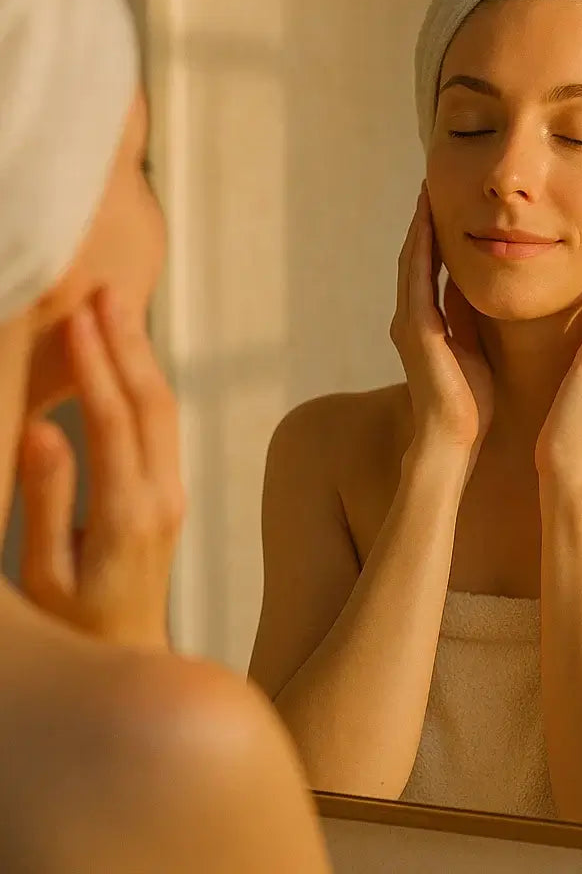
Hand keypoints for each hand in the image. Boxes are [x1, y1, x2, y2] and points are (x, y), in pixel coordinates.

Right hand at [17, 289, 183, 650]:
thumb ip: (49, 501)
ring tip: (117, 308)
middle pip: (152, 404)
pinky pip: (161, 426)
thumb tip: (45, 430)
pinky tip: (126, 356)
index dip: (96, 367)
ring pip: (164, 410)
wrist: (129, 654)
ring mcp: (173, 491)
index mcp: (129, 513)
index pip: (114, 423)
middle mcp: (162, 495)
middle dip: (129, 344)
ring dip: (141, 356)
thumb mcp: (46, 571)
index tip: (78, 318)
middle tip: (105, 291)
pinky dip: (143, 383)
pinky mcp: (170, 492)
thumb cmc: (75, 623)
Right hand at [390, 184, 493, 468]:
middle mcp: (410, 318)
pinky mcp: (416, 331)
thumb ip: (468, 317)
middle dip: (422, 222)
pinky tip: (428, 225)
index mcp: (425, 324)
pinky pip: (416, 280)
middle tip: (429, 184)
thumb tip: (472, 286)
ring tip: (426, 193)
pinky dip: (421, 250)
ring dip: (418, 227)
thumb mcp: (473, 348)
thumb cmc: (470, 402)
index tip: (442, 203)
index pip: (427, 268)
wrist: (454, 438)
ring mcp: (409, 323)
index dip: (432, 235)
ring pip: (411, 262)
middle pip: (414, 258)